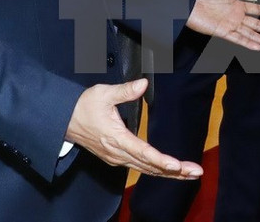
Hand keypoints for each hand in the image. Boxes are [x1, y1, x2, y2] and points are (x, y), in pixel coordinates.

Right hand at [66, 79, 202, 178]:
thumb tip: (143, 84)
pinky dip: (157, 171)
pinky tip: (170, 172)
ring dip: (169, 174)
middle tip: (196, 172)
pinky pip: (140, 167)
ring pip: (147, 169)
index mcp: (116, 139)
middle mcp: (118, 153)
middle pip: (150, 166)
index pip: (143, 152)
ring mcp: (117, 158)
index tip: (177, 165)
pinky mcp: (116, 158)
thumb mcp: (103, 93)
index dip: (161, 160)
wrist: (64, 120)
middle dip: (174, 171)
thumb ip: (125, 91)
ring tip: (190, 174)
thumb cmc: (83, 106)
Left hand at [186, 0, 259, 49]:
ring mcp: (230, 25)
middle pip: (256, 24)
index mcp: (236, 4)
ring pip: (250, 33)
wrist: (187, 0)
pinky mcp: (222, 32)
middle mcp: (235, 16)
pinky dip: (248, 43)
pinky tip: (257, 46)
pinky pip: (238, 39)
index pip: (255, 8)